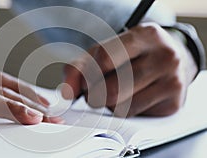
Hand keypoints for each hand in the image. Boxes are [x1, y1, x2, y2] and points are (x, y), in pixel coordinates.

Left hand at [62, 23, 197, 116]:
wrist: (171, 60)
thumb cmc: (133, 55)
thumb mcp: (104, 52)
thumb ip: (79, 68)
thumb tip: (67, 94)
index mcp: (145, 35)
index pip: (104, 58)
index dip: (88, 74)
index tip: (84, 82)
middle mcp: (164, 56)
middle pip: (111, 88)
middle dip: (95, 95)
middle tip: (97, 90)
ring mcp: (172, 80)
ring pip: (121, 106)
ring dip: (109, 104)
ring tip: (115, 91)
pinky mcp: (173, 103)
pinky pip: (133, 115)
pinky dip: (123, 111)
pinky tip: (130, 98)